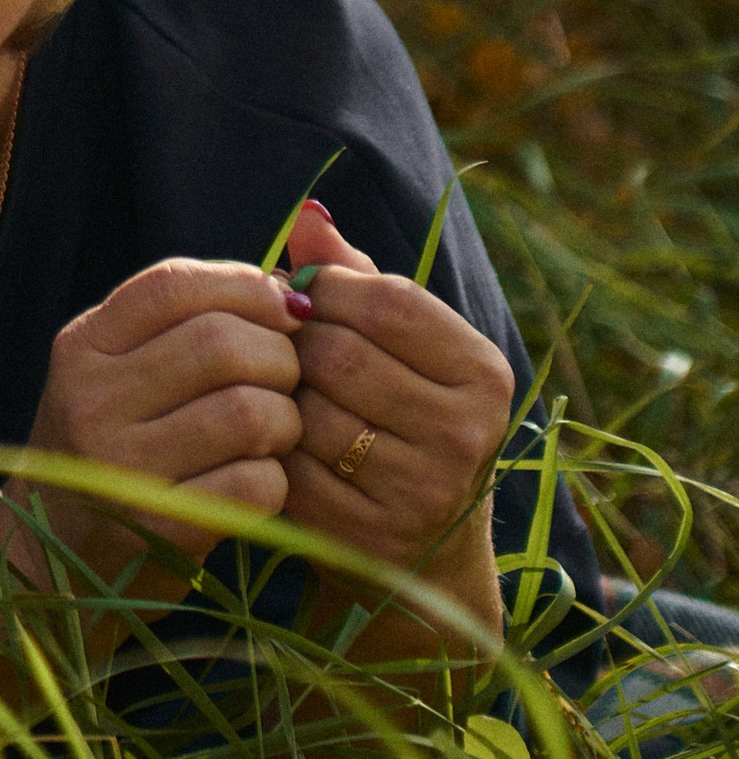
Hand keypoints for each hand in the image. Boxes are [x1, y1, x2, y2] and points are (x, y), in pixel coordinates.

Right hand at [21, 258, 302, 572]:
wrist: (55, 556)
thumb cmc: (114, 447)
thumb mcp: (119, 372)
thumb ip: (187, 320)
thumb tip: (292, 287)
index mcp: (82, 347)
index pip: (175, 284)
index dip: (246, 286)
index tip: (281, 311)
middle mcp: (89, 401)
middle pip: (223, 344)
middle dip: (279, 358)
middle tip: (284, 382)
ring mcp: (119, 469)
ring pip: (249, 413)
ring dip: (284, 422)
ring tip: (273, 434)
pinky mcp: (158, 532)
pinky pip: (255, 485)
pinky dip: (277, 481)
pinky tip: (258, 482)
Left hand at [279, 194, 510, 634]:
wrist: (422, 547)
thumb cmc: (399, 413)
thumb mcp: (394, 343)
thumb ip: (353, 274)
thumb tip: (307, 212)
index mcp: (484, 372)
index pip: (387, 300)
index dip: (327, 290)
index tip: (303, 298)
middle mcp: (467, 433)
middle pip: (339, 355)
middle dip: (296, 346)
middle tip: (282, 351)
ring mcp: (425, 491)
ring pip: (311, 413)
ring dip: (281, 400)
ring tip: (282, 396)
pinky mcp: (374, 535)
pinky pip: (294, 471)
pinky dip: (275, 452)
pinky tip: (280, 446)